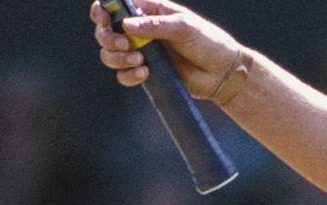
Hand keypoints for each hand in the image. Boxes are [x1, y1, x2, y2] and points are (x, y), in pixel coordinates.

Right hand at [90, 0, 244, 98]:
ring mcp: (142, 52)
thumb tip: (125, 25)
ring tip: (140, 61)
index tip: (105, 20)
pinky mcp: (147, 72)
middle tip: (127, 45)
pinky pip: (124, 75)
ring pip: (110, 54)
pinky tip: (144, 74)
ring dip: (116, 58)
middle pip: (105, 31)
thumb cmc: (208, 42)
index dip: (103, 10)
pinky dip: (128, 75)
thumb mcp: (184, 28)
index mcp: (149, 11)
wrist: (223, 73)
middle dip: (108, 38)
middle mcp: (141, 30)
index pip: (116, 5)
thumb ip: (155, 25)